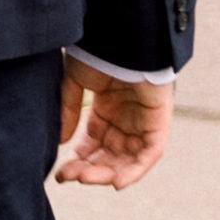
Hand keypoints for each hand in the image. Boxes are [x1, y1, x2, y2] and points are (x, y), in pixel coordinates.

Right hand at [54, 63, 173, 189]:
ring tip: (85, 178)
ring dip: (106, 173)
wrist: (124, 38)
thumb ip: (68, 111)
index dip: (77, 161)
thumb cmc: (99, 53)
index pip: (93, 145)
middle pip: (108, 156)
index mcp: (106, 110)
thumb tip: (61, 142)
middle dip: (88, 170)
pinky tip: (115, 182)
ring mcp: (142, 123)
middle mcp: (125, 120)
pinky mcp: (158, 123)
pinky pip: (149, 155)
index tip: (61, 173)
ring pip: (126, 160)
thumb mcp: (75, 82)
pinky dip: (135, 171)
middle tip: (68, 177)